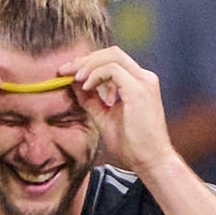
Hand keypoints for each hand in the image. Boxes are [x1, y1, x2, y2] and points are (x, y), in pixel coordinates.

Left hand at [72, 46, 176, 175]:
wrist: (150, 161)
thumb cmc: (132, 144)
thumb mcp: (104, 116)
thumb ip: (91, 99)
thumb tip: (72, 82)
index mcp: (139, 83)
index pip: (113, 60)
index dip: (89, 62)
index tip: (68, 73)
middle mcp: (144, 78)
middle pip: (112, 53)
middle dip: (86, 59)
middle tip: (65, 71)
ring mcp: (144, 82)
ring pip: (112, 56)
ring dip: (88, 65)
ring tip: (74, 79)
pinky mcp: (138, 90)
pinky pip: (112, 70)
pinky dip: (95, 75)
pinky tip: (86, 87)